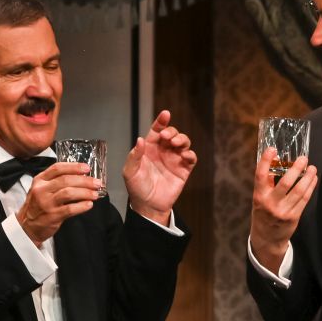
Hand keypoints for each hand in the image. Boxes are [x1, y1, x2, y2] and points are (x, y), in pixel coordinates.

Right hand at [17, 162, 100, 244]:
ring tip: (95, 194)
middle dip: (84, 181)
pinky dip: (81, 206)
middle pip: (66, 180)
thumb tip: (81, 177)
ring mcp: (46, 203)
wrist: (27, 227)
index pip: (58, 168)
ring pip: (68, 193)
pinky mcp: (52, 216)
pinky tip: (89, 204)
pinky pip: (70, 209)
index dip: (74, 167)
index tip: (87, 168)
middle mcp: (42, 190)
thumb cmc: (38, 206)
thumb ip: (56, 181)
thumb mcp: (41, 189)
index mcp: (40, 180)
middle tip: (96, 183)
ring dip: (85, 192)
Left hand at [123, 110, 196, 225]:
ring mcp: (174, 159)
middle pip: (172, 133)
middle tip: (167, 138)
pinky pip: (191, 157)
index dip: (161, 121)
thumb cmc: (137, 187)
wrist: (148, 206)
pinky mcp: (184, 169)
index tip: (165, 114)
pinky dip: (190, 154)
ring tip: (176, 144)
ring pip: (183, 142)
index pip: (157, 130)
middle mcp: (163, 151)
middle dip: (172, 131)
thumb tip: (140, 139)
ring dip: (182, 139)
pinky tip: (184, 156)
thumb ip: (134, 156)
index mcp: (150, 148)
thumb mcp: (130, 172)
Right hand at [249, 147, 317, 271]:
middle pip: (285, 183)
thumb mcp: (259, 199)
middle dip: (296, 169)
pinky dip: (310, 187)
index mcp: (259, 196)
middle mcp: (270, 203)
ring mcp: (283, 211)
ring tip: (312, 168)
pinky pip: (304, 199)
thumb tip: (276, 163)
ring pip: (299, 191)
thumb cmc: (263, 215)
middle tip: (303, 159)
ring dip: (308, 177)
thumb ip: (266, 184)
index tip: (272, 149)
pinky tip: (313, 179)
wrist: (267, 239)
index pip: (261, 176)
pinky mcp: (293, 216)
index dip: (265, 161)